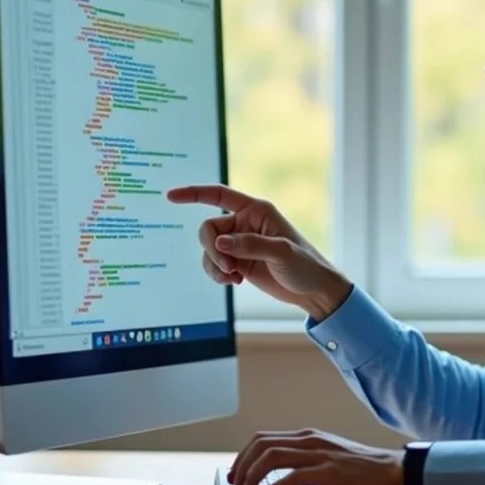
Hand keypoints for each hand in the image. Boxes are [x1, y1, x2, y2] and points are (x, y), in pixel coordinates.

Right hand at [167, 184, 352, 319]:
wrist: (313, 290)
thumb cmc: (305, 265)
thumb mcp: (282, 253)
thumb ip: (250, 245)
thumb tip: (221, 243)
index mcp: (256, 211)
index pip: (219, 195)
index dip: (194, 193)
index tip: (171, 197)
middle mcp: (245, 223)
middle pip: (208, 229)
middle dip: (212, 250)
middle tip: (228, 268)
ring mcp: (240, 244)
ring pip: (209, 249)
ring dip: (215, 266)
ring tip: (233, 278)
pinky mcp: (238, 262)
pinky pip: (214, 264)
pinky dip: (218, 275)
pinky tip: (235, 282)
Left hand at [227, 428, 405, 484]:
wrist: (395, 472)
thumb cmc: (365, 470)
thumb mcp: (330, 457)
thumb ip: (308, 460)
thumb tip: (280, 476)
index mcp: (309, 437)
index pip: (264, 438)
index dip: (244, 455)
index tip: (236, 473)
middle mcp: (310, 441)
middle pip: (262, 444)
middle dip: (241, 464)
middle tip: (234, 483)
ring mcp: (319, 455)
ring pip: (272, 456)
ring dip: (252, 475)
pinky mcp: (329, 473)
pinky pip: (293, 477)